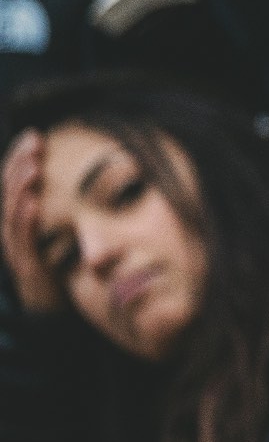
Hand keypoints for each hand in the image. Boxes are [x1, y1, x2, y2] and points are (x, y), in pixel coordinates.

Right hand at [2, 130, 58, 315]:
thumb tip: (86, 174)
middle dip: (19, 163)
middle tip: (33, 141)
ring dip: (22, 186)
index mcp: (19, 217)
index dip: (20, 157)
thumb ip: (66, 204)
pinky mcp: (27, 265)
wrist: (53, 306)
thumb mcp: (61, 227)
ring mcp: (17, 246)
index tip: (35, 135)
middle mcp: (13, 229)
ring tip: (33, 166)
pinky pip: (22, 239)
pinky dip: (25, 219)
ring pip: (12, 211)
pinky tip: (33, 202)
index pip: (14, 180)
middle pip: (9, 189)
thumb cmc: (60, 262)